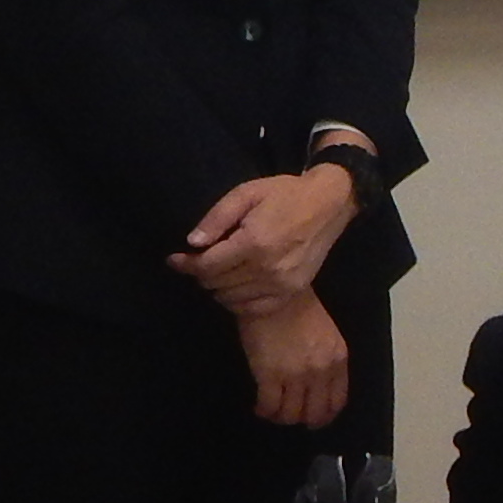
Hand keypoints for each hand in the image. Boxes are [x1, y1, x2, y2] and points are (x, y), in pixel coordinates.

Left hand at [173, 161, 360, 314]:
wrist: (328, 204)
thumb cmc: (284, 194)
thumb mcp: (246, 193)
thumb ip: (217, 218)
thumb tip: (192, 243)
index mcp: (254, 243)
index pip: (207, 266)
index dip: (185, 264)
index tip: (174, 259)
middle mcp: (268, 269)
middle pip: (216, 284)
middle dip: (200, 273)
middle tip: (198, 260)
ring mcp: (282, 284)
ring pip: (231, 299)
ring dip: (218, 287)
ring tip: (218, 271)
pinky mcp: (293, 291)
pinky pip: (253, 308)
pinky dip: (237, 301)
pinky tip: (236, 285)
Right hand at [234, 290, 348, 431]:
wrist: (276, 293)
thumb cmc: (299, 307)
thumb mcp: (326, 334)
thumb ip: (326, 359)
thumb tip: (316, 383)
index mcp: (338, 360)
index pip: (338, 401)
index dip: (326, 415)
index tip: (315, 419)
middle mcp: (320, 372)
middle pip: (315, 414)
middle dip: (303, 420)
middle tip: (290, 417)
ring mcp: (295, 376)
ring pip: (291, 414)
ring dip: (280, 417)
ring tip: (272, 410)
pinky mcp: (270, 376)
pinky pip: (269, 406)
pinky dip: (264, 411)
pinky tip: (259, 406)